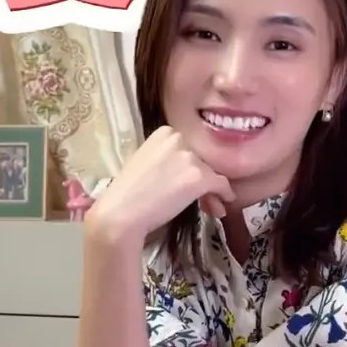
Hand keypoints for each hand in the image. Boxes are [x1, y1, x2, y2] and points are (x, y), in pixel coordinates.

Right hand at [86, 126, 235, 241]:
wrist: (121, 213)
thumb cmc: (127, 194)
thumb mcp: (146, 163)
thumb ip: (167, 160)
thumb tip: (185, 173)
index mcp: (164, 133)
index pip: (189, 148)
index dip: (191, 167)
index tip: (186, 183)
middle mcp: (178, 139)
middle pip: (202, 160)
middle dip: (202, 179)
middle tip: (200, 199)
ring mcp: (189, 157)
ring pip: (212, 174)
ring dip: (211, 191)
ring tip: (209, 208)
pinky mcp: (199, 177)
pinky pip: (221, 185)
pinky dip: (224, 195)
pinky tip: (221, 206)